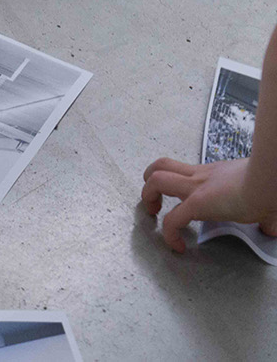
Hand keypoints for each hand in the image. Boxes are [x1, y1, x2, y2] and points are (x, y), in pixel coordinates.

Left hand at [142, 156, 276, 251]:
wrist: (270, 181)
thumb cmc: (268, 186)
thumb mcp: (263, 198)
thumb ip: (264, 214)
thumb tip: (271, 228)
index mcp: (213, 174)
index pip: (184, 170)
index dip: (175, 182)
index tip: (181, 201)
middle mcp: (200, 177)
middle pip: (160, 166)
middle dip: (149, 183)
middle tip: (156, 203)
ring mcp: (196, 188)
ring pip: (156, 180)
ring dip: (148, 197)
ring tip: (155, 216)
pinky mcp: (198, 203)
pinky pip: (172, 220)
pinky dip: (169, 234)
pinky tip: (177, 246)